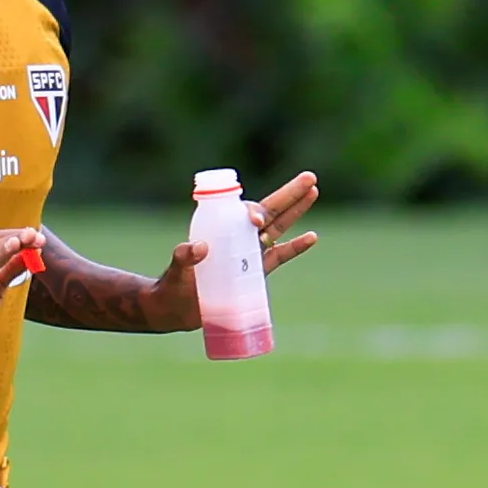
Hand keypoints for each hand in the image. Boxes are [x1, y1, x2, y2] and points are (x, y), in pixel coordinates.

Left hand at [145, 171, 320, 332]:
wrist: (177, 310)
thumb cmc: (174, 286)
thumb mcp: (177, 269)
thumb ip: (184, 257)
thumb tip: (199, 248)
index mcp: (220, 229)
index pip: (243, 213)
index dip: (255, 211)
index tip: (255, 220)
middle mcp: (238, 236)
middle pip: (270, 211)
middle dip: (289, 194)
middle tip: (310, 177)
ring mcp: (250, 253)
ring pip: (279, 227)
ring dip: (296, 210)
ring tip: (314, 190)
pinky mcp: (257, 273)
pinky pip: (280, 256)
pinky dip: (296, 247)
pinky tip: (312, 236)